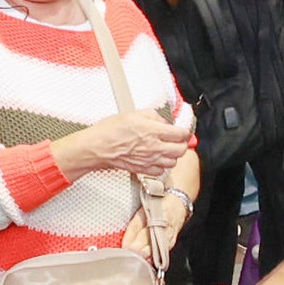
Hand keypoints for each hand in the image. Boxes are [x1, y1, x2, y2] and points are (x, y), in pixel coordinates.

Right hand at [61, 106, 195, 177]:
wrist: (97, 147)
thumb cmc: (110, 130)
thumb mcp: (134, 113)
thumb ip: (153, 116)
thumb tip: (164, 121)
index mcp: (154, 131)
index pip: (181, 134)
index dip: (185, 131)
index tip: (183, 130)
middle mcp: (155, 147)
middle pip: (181, 150)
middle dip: (182, 144)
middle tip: (177, 140)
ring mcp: (150, 160)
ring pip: (173, 162)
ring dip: (173, 155)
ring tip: (166, 149)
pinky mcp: (143, 169)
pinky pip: (160, 171)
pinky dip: (161, 166)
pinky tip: (156, 158)